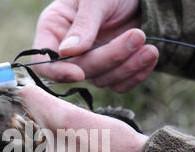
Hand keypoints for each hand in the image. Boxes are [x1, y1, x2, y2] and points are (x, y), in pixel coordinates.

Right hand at [32, 0, 158, 92]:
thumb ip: (83, 24)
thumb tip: (66, 52)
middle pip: (80, 71)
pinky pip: (119, 85)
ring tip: (149, 46)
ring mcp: (90, 62)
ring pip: (102, 80)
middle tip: (136, 36)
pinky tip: (150, 55)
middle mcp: (69, 51)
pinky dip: (136, 74)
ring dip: (127, 66)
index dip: (58, 72)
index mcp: (54, 29)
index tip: (78, 73)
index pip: (44, 62)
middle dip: (109, 58)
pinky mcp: (111, 70)